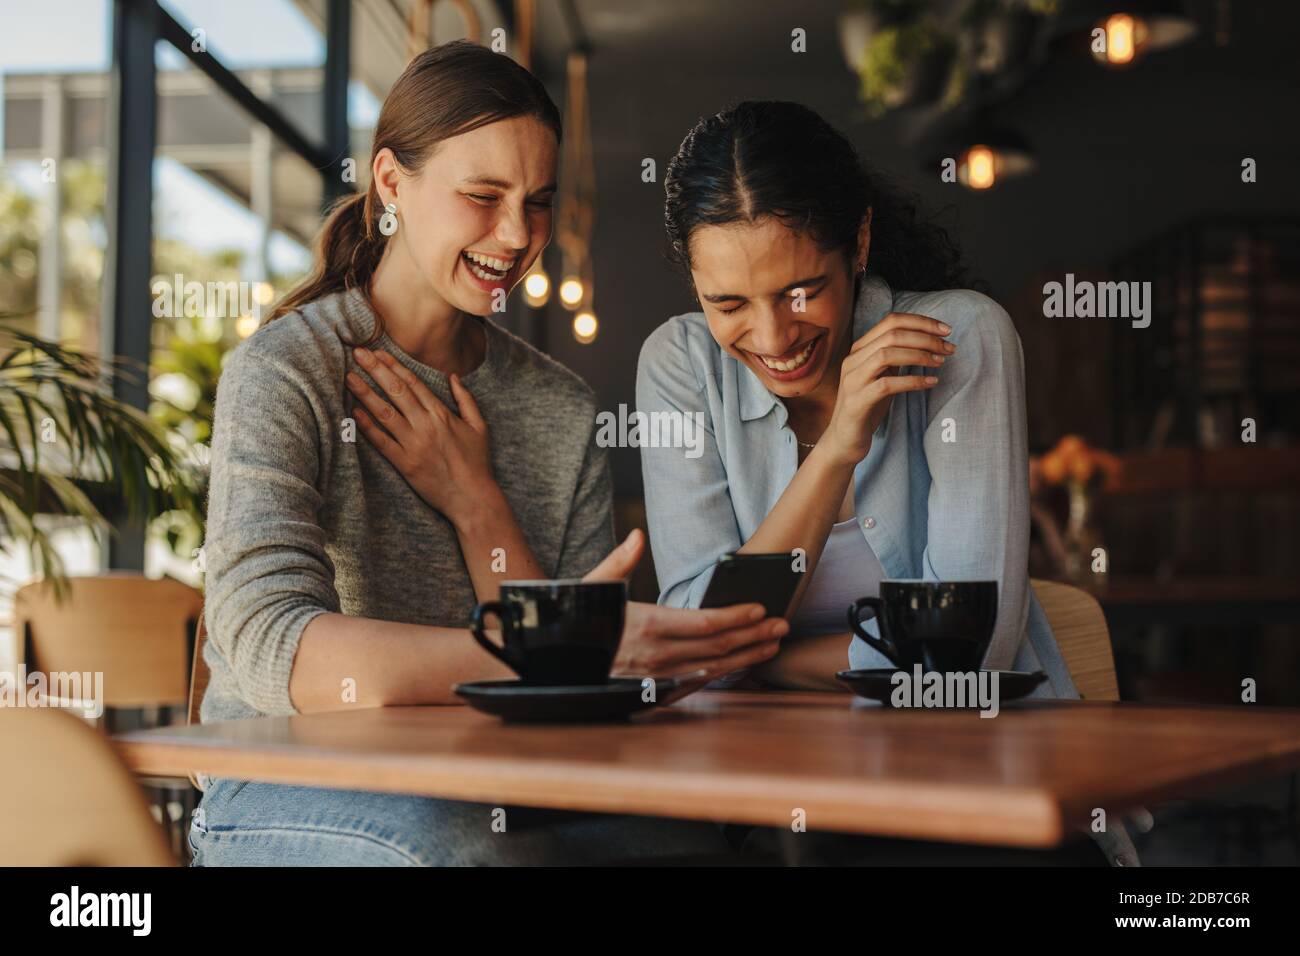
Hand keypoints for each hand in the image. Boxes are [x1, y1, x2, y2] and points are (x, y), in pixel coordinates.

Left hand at [346, 348, 493, 522]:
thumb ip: (466, 399)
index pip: (414, 383)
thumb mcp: (479, 426)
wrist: (472, 497)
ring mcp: (414, 444)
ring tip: (349, 377)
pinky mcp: (405, 464)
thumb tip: (454, 376)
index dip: (394, 366)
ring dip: (365, 393)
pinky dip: (367, 426)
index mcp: (442, 414)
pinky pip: (382, 442)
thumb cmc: (477, 463)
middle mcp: (426, 425)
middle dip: (376, 369)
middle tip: (358, 353)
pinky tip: (354, 412)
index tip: (379, 352)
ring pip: (385, 413)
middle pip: (396, 391)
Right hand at [583, 530, 788, 686]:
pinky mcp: (651, 694)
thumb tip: (638, 536)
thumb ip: (620, 562)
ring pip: (713, 669)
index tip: (761, 608)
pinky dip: (721, 674)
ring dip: (747, 657)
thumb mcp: (591, 587)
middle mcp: (656, 656)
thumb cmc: (572, 623)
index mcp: (645, 625)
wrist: (550, 668)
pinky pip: (695, 685)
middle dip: (754, 635)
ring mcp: (655, 679)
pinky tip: (737, 665)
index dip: (738, 616)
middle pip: (718, 646)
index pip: (705, 623)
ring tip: (771, 645)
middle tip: (782, 625)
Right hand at [820, 312, 953, 466]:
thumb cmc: (867, 406)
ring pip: (887, 355)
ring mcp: (853, 380)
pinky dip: (912, 381)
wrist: (843, 440)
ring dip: (919, 356)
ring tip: (940, 362)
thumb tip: (927, 341)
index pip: (891, 321)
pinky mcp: (857, 402)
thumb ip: (895, 357)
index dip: (921, 322)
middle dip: (926, 338)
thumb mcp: (881, 375)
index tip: (946, 330)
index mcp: (860, 349)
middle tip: (949, 348)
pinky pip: (887, 385)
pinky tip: (931, 383)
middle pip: (892, 334)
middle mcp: (853, 360)